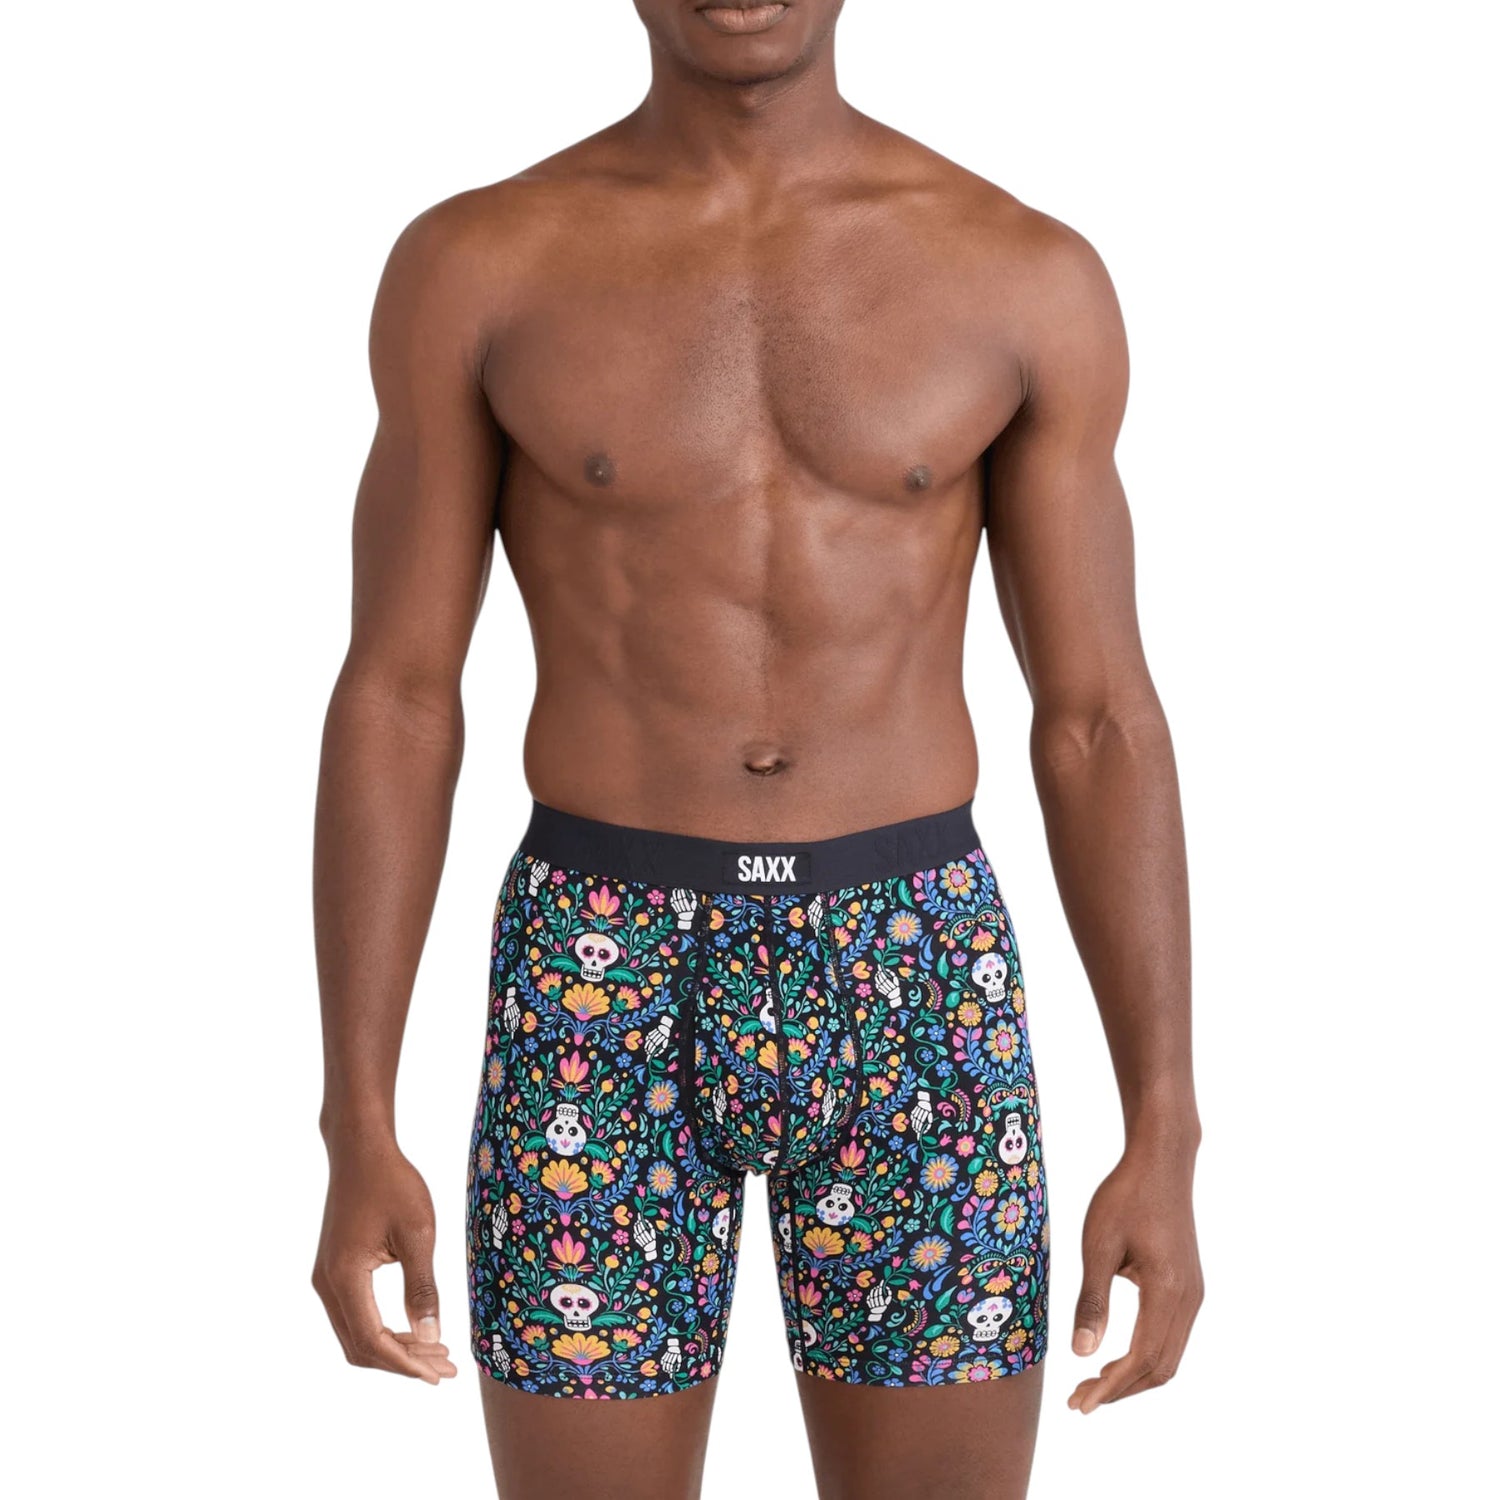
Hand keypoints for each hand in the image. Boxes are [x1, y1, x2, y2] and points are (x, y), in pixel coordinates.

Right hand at [312, 1137, 457, 1384]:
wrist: (361, 1150)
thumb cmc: (393, 1184)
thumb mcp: (418, 1233)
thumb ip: (422, 1287)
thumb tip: (430, 1338)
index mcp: (345, 1277)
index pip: (372, 1340)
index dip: (406, 1364)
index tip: (439, 1374)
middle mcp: (327, 1285)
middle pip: (360, 1347)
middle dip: (402, 1363)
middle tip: (445, 1369)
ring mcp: (326, 1279)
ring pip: (356, 1335)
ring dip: (393, 1350)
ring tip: (437, 1354)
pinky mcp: (334, 1271)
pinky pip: (355, 1316)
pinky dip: (383, 1331)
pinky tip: (413, 1330)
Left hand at [1068, 1143, 1202, 1412]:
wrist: (1161, 1162)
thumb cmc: (1124, 1197)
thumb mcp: (1098, 1245)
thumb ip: (1092, 1301)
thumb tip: (1081, 1354)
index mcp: (1167, 1291)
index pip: (1141, 1359)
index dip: (1110, 1387)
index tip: (1079, 1403)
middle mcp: (1189, 1300)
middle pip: (1160, 1368)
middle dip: (1120, 1390)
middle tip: (1079, 1400)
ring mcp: (1193, 1294)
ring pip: (1169, 1356)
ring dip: (1133, 1377)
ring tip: (1093, 1383)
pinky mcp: (1190, 1287)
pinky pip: (1172, 1337)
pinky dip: (1145, 1356)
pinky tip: (1116, 1356)